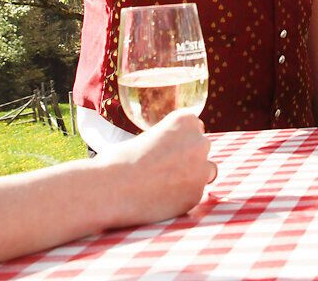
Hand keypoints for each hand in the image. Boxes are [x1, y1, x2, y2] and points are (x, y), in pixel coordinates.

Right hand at [96, 109, 212, 226]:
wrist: (110, 189)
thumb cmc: (119, 161)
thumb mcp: (146, 136)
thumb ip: (166, 140)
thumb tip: (172, 151)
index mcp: (185, 120)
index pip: (195, 127)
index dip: (180, 139)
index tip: (166, 149)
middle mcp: (199, 142)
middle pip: (202, 148)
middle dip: (189, 157)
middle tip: (164, 169)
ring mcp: (201, 169)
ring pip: (207, 171)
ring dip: (193, 176)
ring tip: (166, 184)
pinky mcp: (196, 195)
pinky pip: (195, 194)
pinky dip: (183, 197)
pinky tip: (162, 199)